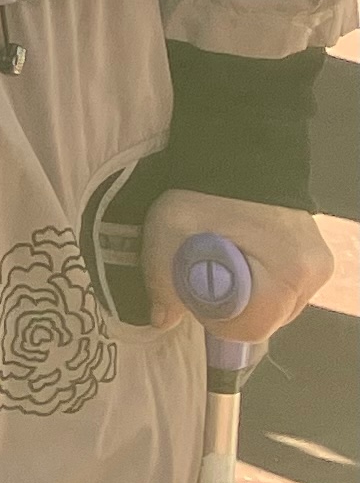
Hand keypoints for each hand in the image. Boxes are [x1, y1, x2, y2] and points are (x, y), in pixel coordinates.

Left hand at [142, 190, 333, 346]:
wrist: (240, 153)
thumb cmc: (204, 193)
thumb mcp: (168, 232)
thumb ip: (163, 281)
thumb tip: (164, 321)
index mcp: (286, 275)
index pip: (250, 329)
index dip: (215, 318)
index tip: (196, 293)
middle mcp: (312, 277)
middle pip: (266, 321)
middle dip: (231, 307)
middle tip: (206, 274)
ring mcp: (320, 268)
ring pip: (278, 307)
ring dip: (249, 295)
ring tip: (225, 260)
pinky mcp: (319, 259)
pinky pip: (288, 289)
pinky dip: (263, 282)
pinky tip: (244, 256)